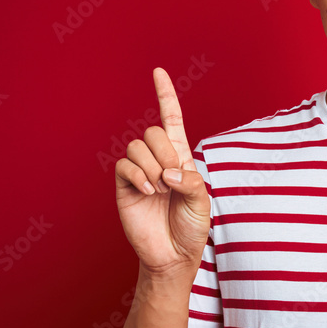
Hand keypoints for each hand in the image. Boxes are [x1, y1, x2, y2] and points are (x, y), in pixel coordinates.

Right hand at [114, 68, 211, 277]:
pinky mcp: (124, 187)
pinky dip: (138, 175)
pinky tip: (149, 191)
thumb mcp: (202, 202)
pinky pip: (123, 165)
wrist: (173, 256)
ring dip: (152, 166)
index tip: (158, 72)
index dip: (165, 95)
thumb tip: (167, 171)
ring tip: (161, 190)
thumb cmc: (191, 228)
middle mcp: (158, 161)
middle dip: (164, 152)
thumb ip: (191, 182)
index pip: (171, 119)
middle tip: (173, 179)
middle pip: (152, 132)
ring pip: (136, 147)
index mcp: (181, 158)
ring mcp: (139, 173)